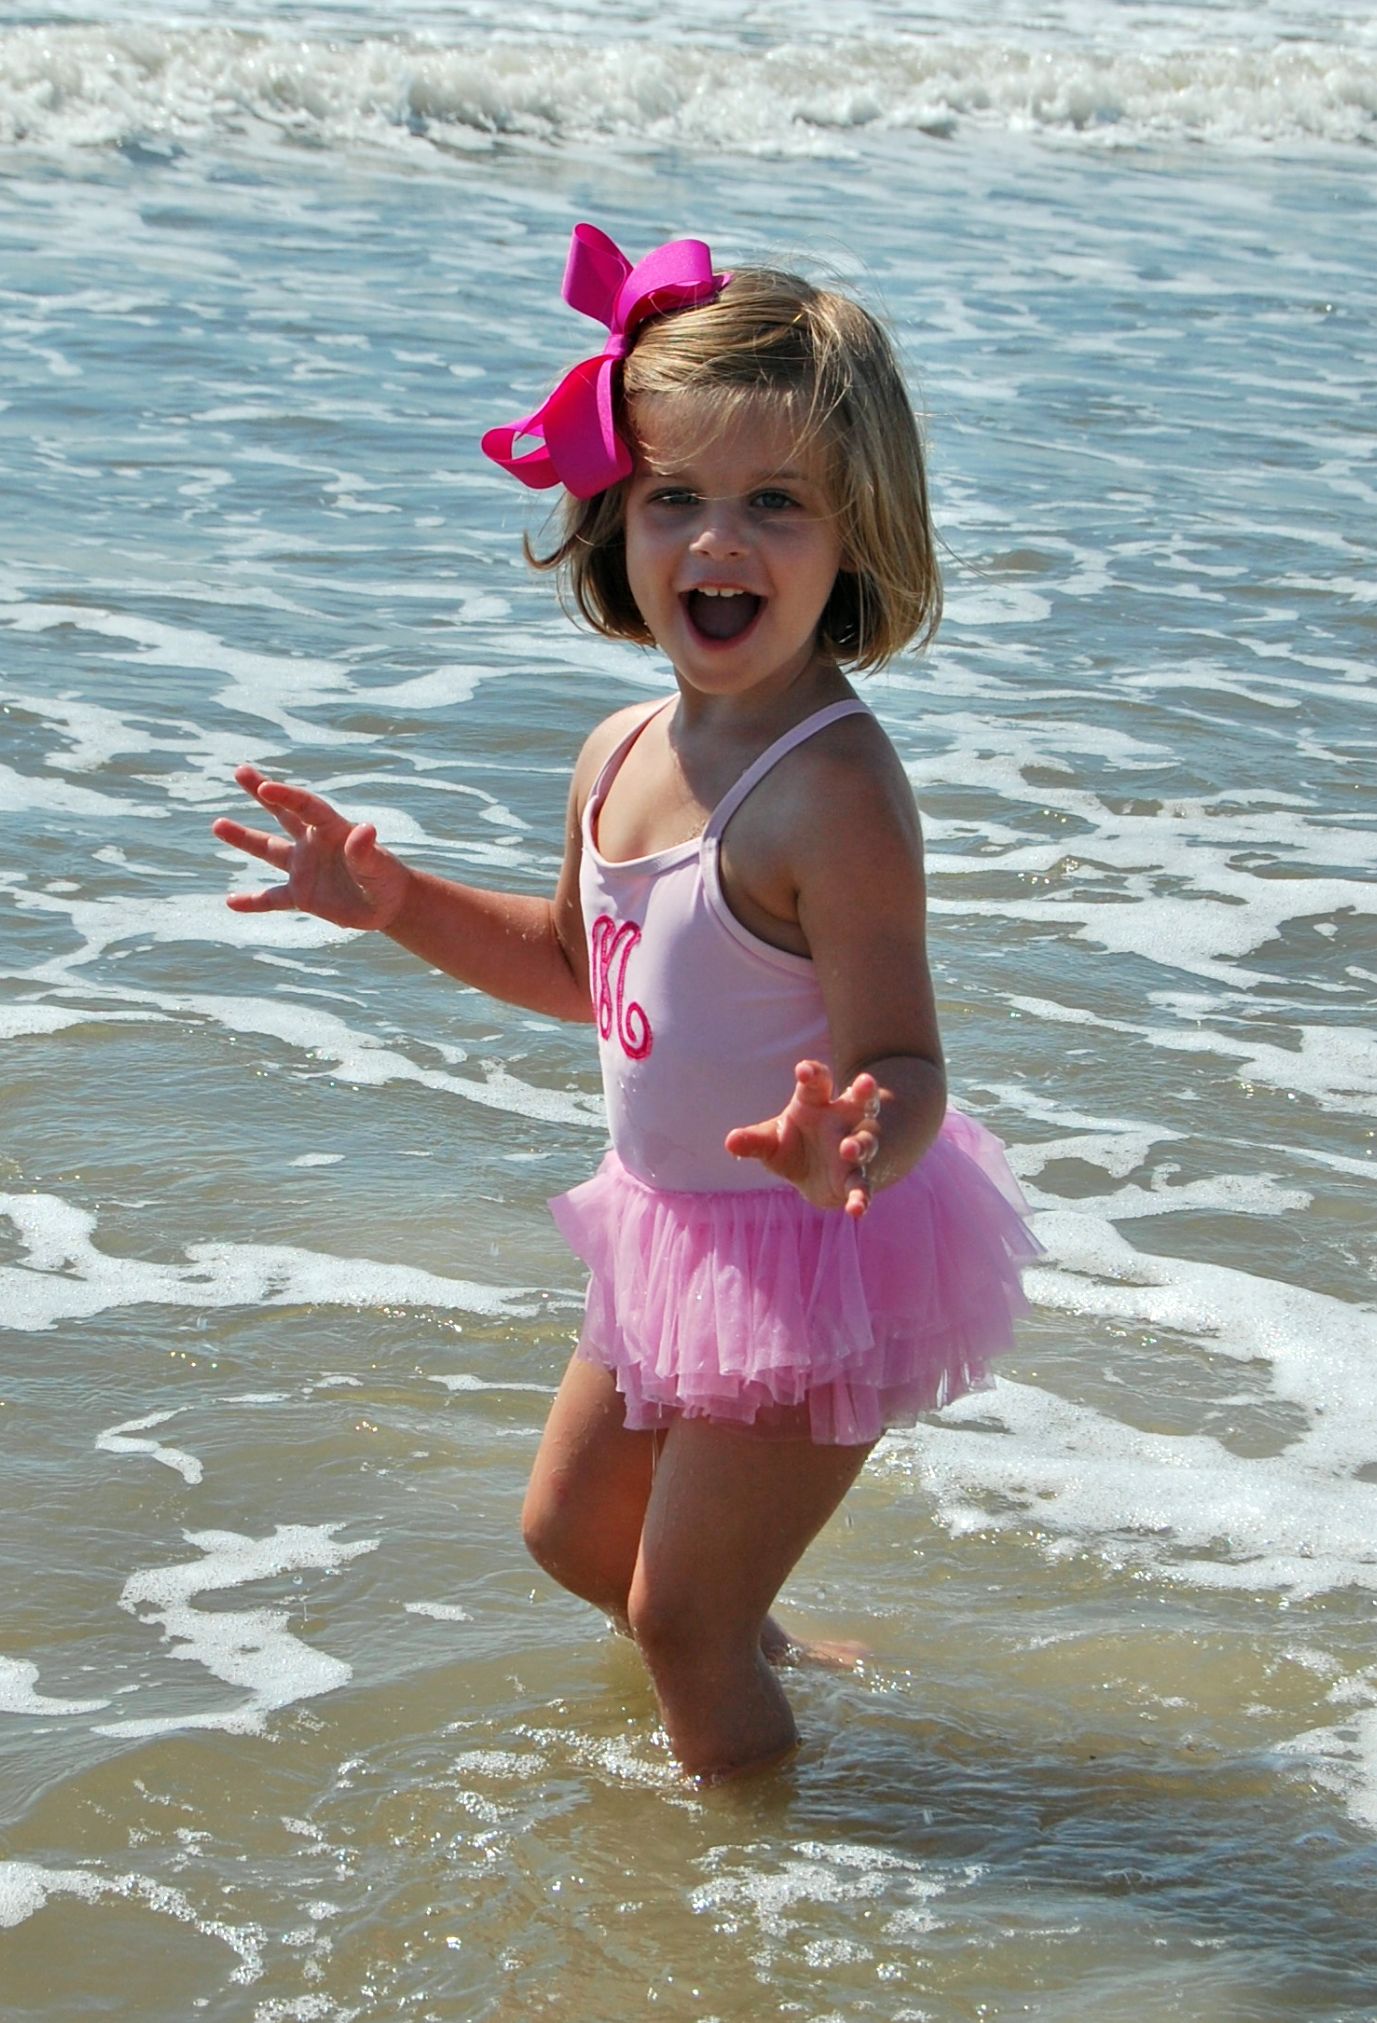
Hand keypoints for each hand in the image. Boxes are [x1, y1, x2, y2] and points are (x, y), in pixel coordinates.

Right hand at [211, 765, 411, 930]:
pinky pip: (272, 898)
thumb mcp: (379, 867)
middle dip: (262, 792)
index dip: (286, 796)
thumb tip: (365, 828)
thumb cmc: (387, 879)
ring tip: (218, 825)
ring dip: (244, 838)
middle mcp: (313, 843)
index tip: (264, 787)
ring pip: (268, 850)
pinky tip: (230, 902)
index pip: (306, 807)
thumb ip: (366, 851)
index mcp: (333, 830)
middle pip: (283, 814)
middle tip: (241, 771)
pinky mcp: (301, 895)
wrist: (389, 904)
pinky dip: (252, 901)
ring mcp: (304, 868)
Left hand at [724, 1060, 881, 1219]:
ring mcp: (854, 1147)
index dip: (813, 1073)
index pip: (818, 1082)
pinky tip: (857, 1209)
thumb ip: (754, 1140)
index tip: (803, 1071)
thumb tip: (730, 1142)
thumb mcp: (771, 1140)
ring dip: (859, 1144)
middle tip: (866, 1082)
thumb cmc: (794, 1144)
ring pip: (864, 1141)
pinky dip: (861, 1197)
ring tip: (849, 1149)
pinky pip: (862, 1186)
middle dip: (864, 1091)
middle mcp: (842, 1120)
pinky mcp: (856, 1177)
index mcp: (817, 1102)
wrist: (818, 1176)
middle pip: (860, 1100)